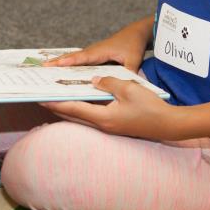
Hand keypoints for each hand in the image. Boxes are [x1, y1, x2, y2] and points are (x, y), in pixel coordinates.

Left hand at [41, 75, 177, 139]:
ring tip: (57, 98)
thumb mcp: (128, 88)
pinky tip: (81, 101)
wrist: (168, 124)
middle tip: (43, 97)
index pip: (72, 109)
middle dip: (57, 107)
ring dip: (69, 109)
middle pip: (73, 116)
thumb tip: (95, 80)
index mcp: (102, 118)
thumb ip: (108, 82)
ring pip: (82, 118)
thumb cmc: (150, 107)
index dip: (55, 102)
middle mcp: (102, 126)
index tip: (40, 98)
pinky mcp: (115, 126)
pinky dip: (82, 109)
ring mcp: (109, 128)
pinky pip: (92, 117)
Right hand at [42, 20, 150, 71]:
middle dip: (56, 62)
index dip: (68, 62)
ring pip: (73, 59)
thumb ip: (127, 73)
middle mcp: (92, 51)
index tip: (54, 65)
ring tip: (44, 69)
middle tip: (41, 68)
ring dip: (59, 63)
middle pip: (71, 58)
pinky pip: (78, 60)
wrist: (135, 32)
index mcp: (100, 51)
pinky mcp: (93, 55)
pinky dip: (67, 63)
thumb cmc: (133, 45)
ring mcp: (92, 52)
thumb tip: (121, 86)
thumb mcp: (133, 60)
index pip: (81, 58)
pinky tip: (60, 70)